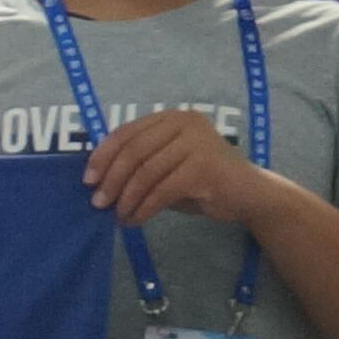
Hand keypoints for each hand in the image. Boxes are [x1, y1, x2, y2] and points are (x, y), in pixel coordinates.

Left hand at [87, 109, 283, 224]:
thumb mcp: (166, 165)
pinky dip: (144, 208)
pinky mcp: (205, 167)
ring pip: (146, 173)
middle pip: (133, 151)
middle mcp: (185, 123)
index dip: (102, 156)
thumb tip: (95, 180)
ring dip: (126, 199)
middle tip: (98, 202)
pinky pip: (162, 191)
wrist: (250, 195)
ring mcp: (198, 143)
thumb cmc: (202, 181)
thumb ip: (138, 164)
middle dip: (111, 180)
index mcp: (172, 117)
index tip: (87, 179)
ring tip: (118, 216)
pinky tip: (135, 220)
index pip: (126, 132)